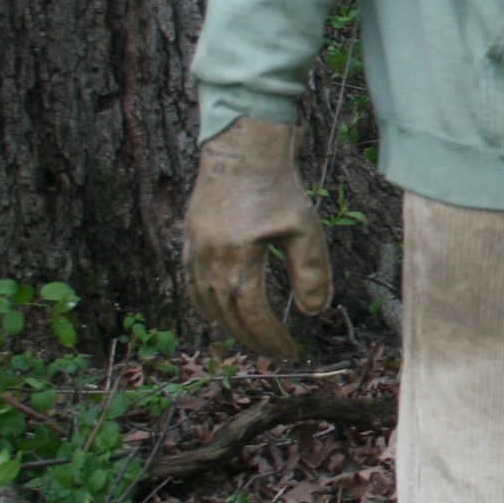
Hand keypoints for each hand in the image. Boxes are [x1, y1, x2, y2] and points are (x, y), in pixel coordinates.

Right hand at [180, 118, 330, 360]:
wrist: (241, 150)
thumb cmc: (277, 187)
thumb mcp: (304, 229)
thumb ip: (310, 272)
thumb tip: (315, 312)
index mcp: (238, 260)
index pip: (253, 314)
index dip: (271, 338)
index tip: (290, 351)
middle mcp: (209, 261)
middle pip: (228, 315)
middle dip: (252, 339)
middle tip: (274, 352)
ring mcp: (194, 251)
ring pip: (206, 304)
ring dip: (228, 326)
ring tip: (251, 339)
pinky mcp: (188, 240)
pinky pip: (191, 285)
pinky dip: (204, 305)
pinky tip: (217, 314)